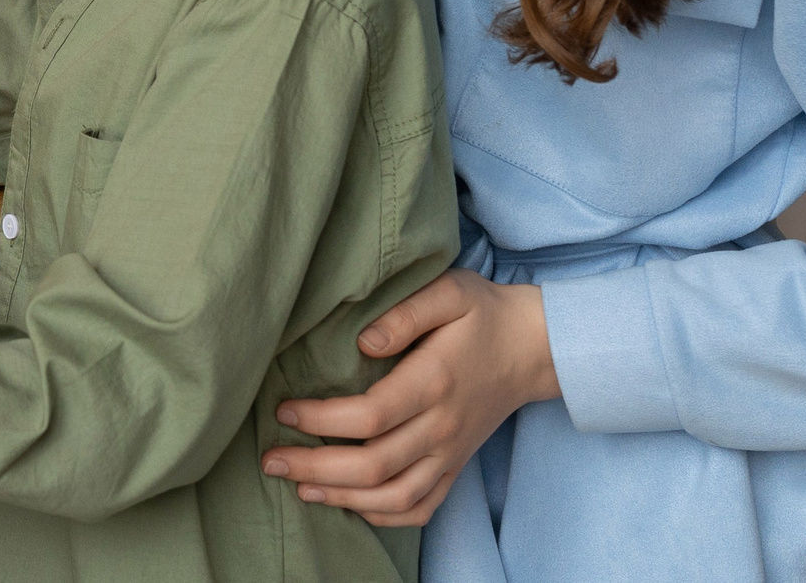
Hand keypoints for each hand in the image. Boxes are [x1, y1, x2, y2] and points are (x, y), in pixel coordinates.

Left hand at [262, 270, 559, 527]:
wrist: (534, 348)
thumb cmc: (484, 313)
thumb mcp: (450, 291)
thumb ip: (405, 313)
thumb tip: (363, 342)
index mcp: (434, 382)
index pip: (370, 415)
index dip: (321, 420)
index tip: (284, 410)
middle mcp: (443, 426)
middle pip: (374, 464)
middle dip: (315, 468)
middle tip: (270, 461)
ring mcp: (451, 452)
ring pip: (395, 495)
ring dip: (343, 498)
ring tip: (299, 488)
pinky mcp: (457, 465)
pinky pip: (422, 506)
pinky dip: (385, 514)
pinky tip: (352, 505)